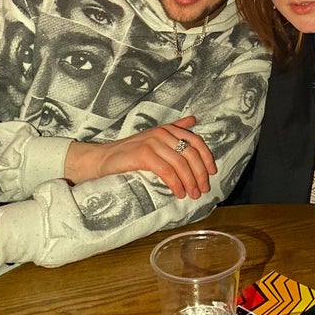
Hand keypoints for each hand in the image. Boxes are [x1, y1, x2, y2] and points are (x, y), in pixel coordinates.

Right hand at [64, 116, 216, 199]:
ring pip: (180, 164)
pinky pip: (167, 171)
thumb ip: (174, 128)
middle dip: (200, 173)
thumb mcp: (154, 138)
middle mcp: (162, 133)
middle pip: (191, 153)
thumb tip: (193, 119)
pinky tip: (179, 192)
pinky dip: (176, 184)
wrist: (102, 158)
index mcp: (168, 129)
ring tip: (193, 194)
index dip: (207, 156)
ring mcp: (153, 143)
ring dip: (190, 181)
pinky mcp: (144, 155)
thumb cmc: (129, 152)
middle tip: (203, 189)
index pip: (196, 140)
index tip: (212, 172)